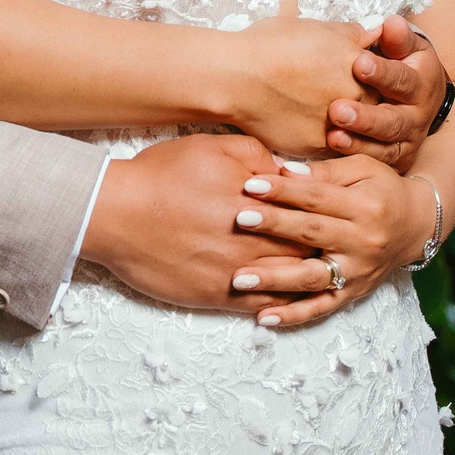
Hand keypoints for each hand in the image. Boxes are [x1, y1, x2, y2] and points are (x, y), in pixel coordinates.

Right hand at [79, 132, 321, 318]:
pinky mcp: (214, 295)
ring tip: (322, 278)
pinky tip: (287, 304)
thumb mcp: (211, 148)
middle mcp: (251, 239)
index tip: (334, 216)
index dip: (323, 216)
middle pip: (303, 248)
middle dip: (323, 249)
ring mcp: (234, 271)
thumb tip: (290, 173)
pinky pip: (258, 307)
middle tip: (339, 249)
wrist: (114, 213)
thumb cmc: (160, 175)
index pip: (305, 213)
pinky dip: (277, 307)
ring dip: (306, 281)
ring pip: (287, 282)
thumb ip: (257, 156)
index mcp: (255, 200)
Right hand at [219, 15, 438, 167]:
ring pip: (358, 132)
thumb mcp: (316, 27)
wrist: (236, 77)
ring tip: (331, 121)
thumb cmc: (270, 45)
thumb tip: (376, 30)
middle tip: (350, 102)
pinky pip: (334, 150)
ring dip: (352, 129)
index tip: (368, 78)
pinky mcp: (318, 146)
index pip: (387, 76)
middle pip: (377, 106)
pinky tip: (314, 133)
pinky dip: (328, 143)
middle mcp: (357, 97)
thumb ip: (351, 32)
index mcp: (360, 64)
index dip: (377, 78)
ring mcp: (339, 124)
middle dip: (368, 105)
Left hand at [225, 154, 435, 328]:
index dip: (284, 190)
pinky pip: (321, 308)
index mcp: (364, 206)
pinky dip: (293, 315)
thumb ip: (324, 172)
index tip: (251, 185)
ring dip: (274, 280)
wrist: (417, 226)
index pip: (317, 197)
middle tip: (239, 220)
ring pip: (312, 277)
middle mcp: (363, 242)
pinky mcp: (354, 294)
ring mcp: (357, 272)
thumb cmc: (382, 190)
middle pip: (311, 233)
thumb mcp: (362, 170)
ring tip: (239, 279)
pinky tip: (263, 317)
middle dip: (274, 226)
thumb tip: (283, 169)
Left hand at [326, 15, 446, 172]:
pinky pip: (375, 162)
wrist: (417, 96)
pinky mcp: (394, 159)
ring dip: (358, 141)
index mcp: (422, 84)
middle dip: (366, 116)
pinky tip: (331, 148)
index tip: (359, 63)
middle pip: (393, 120)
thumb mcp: (404, 46)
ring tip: (332, 133)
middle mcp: (418, 116)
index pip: (403, 79)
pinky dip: (354, 157)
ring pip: (384, 146)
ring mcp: (406, 140)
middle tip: (337, 109)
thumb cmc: (402, 63)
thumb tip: (390, 24)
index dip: (383, 72)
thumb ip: (396, 38)